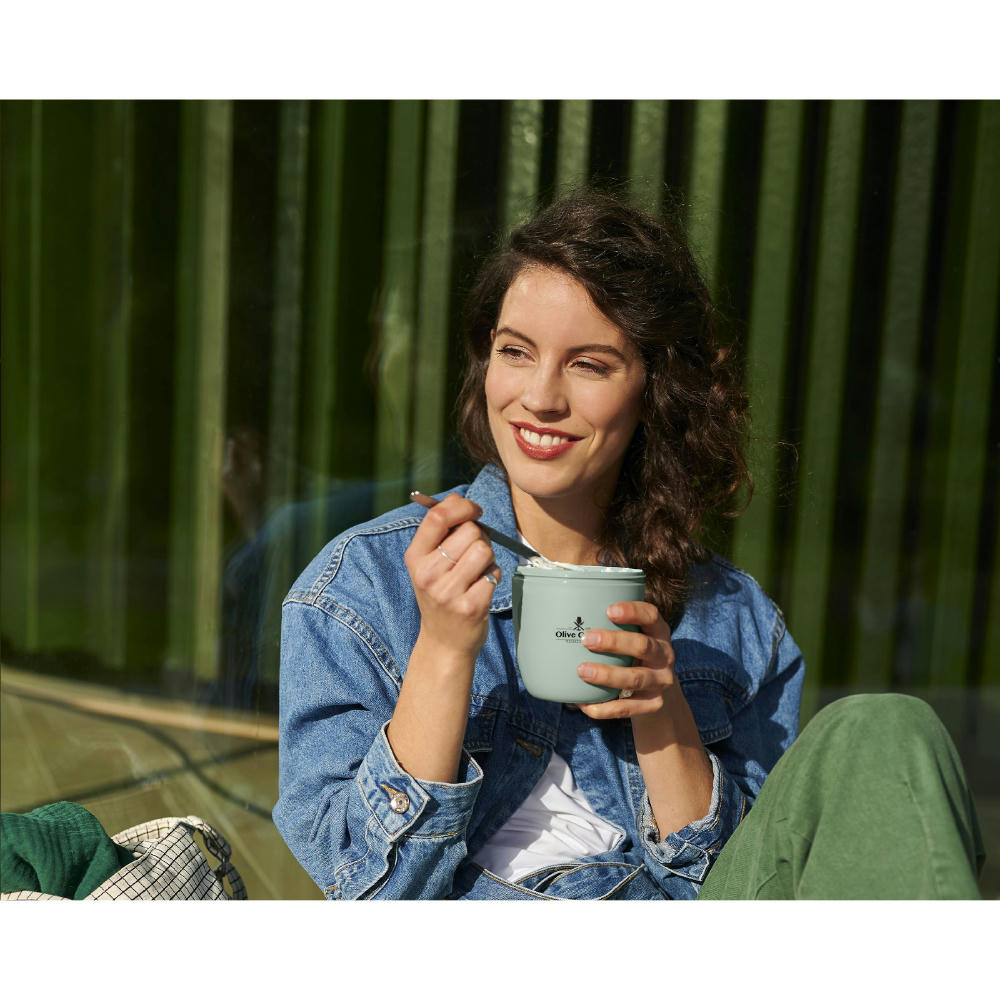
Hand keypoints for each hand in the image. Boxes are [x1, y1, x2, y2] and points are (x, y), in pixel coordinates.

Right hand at [404, 493, 501, 658]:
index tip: (473, 511)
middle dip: (478, 538)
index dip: (461, 506)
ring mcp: (449, 592)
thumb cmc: (440, 595)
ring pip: (485, 549)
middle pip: (470, 531)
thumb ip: (441, 531)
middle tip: (471, 556)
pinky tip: (480, 588)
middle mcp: (428, 574)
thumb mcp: (429, 563)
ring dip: (488, 557)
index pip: (437, 517)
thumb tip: (457, 498)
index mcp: (415, 558)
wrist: (443, 642)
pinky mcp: (471, 606)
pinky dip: (494, 576)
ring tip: (476, 572)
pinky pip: (495, 572)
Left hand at [573, 600, 677, 719]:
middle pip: (643, 646)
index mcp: (658, 632)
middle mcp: (664, 655)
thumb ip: (611, 626)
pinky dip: (604, 708)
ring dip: (607, 675)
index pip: (651, 616)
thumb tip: (561, 614)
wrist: (661, 693)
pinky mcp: (654, 704)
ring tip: (582, 671)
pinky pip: (627, 708)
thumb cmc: (634, 656)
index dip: (633, 612)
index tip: (609, 610)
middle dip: (614, 642)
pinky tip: (584, 703)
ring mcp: (661, 681)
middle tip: (587, 639)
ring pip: (635, 679)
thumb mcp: (634, 636)